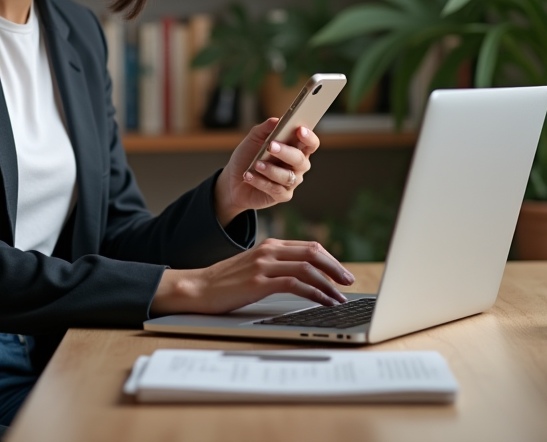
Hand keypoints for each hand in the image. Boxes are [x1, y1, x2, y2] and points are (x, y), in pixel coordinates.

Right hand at [150, 238, 354, 315]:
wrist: (197, 288)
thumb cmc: (225, 282)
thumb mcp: (253, 268)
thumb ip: (276, 267)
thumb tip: (303, 278)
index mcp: (270, 246)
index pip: (309, 247)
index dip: (330, 259)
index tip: (342, 273)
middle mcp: (269, 251)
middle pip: (313, 253)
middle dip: (335, 268)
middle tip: (349, 281)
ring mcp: (263, 265)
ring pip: (307, 268)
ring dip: (329, 284)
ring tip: (340, 297)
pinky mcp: (258, 282)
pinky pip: (295, 284)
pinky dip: (315, 293)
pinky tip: (323, 302)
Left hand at [213, 118, 320, 226]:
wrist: (233, 180)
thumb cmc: (247, 157)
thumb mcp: (253, 139)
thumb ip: (265, 128)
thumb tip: (277, 120)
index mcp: (295, 149)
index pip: (310, 143)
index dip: (308, 137)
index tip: (299, 129)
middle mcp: (297, 166)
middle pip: (300, 159)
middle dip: (286, 152)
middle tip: (270, 146)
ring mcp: (291, 182)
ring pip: (288, 176)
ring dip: (271, 169)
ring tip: (256, 164)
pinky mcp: (282, 195)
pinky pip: (276, 189)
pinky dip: (261, 181)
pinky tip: (249, 175)